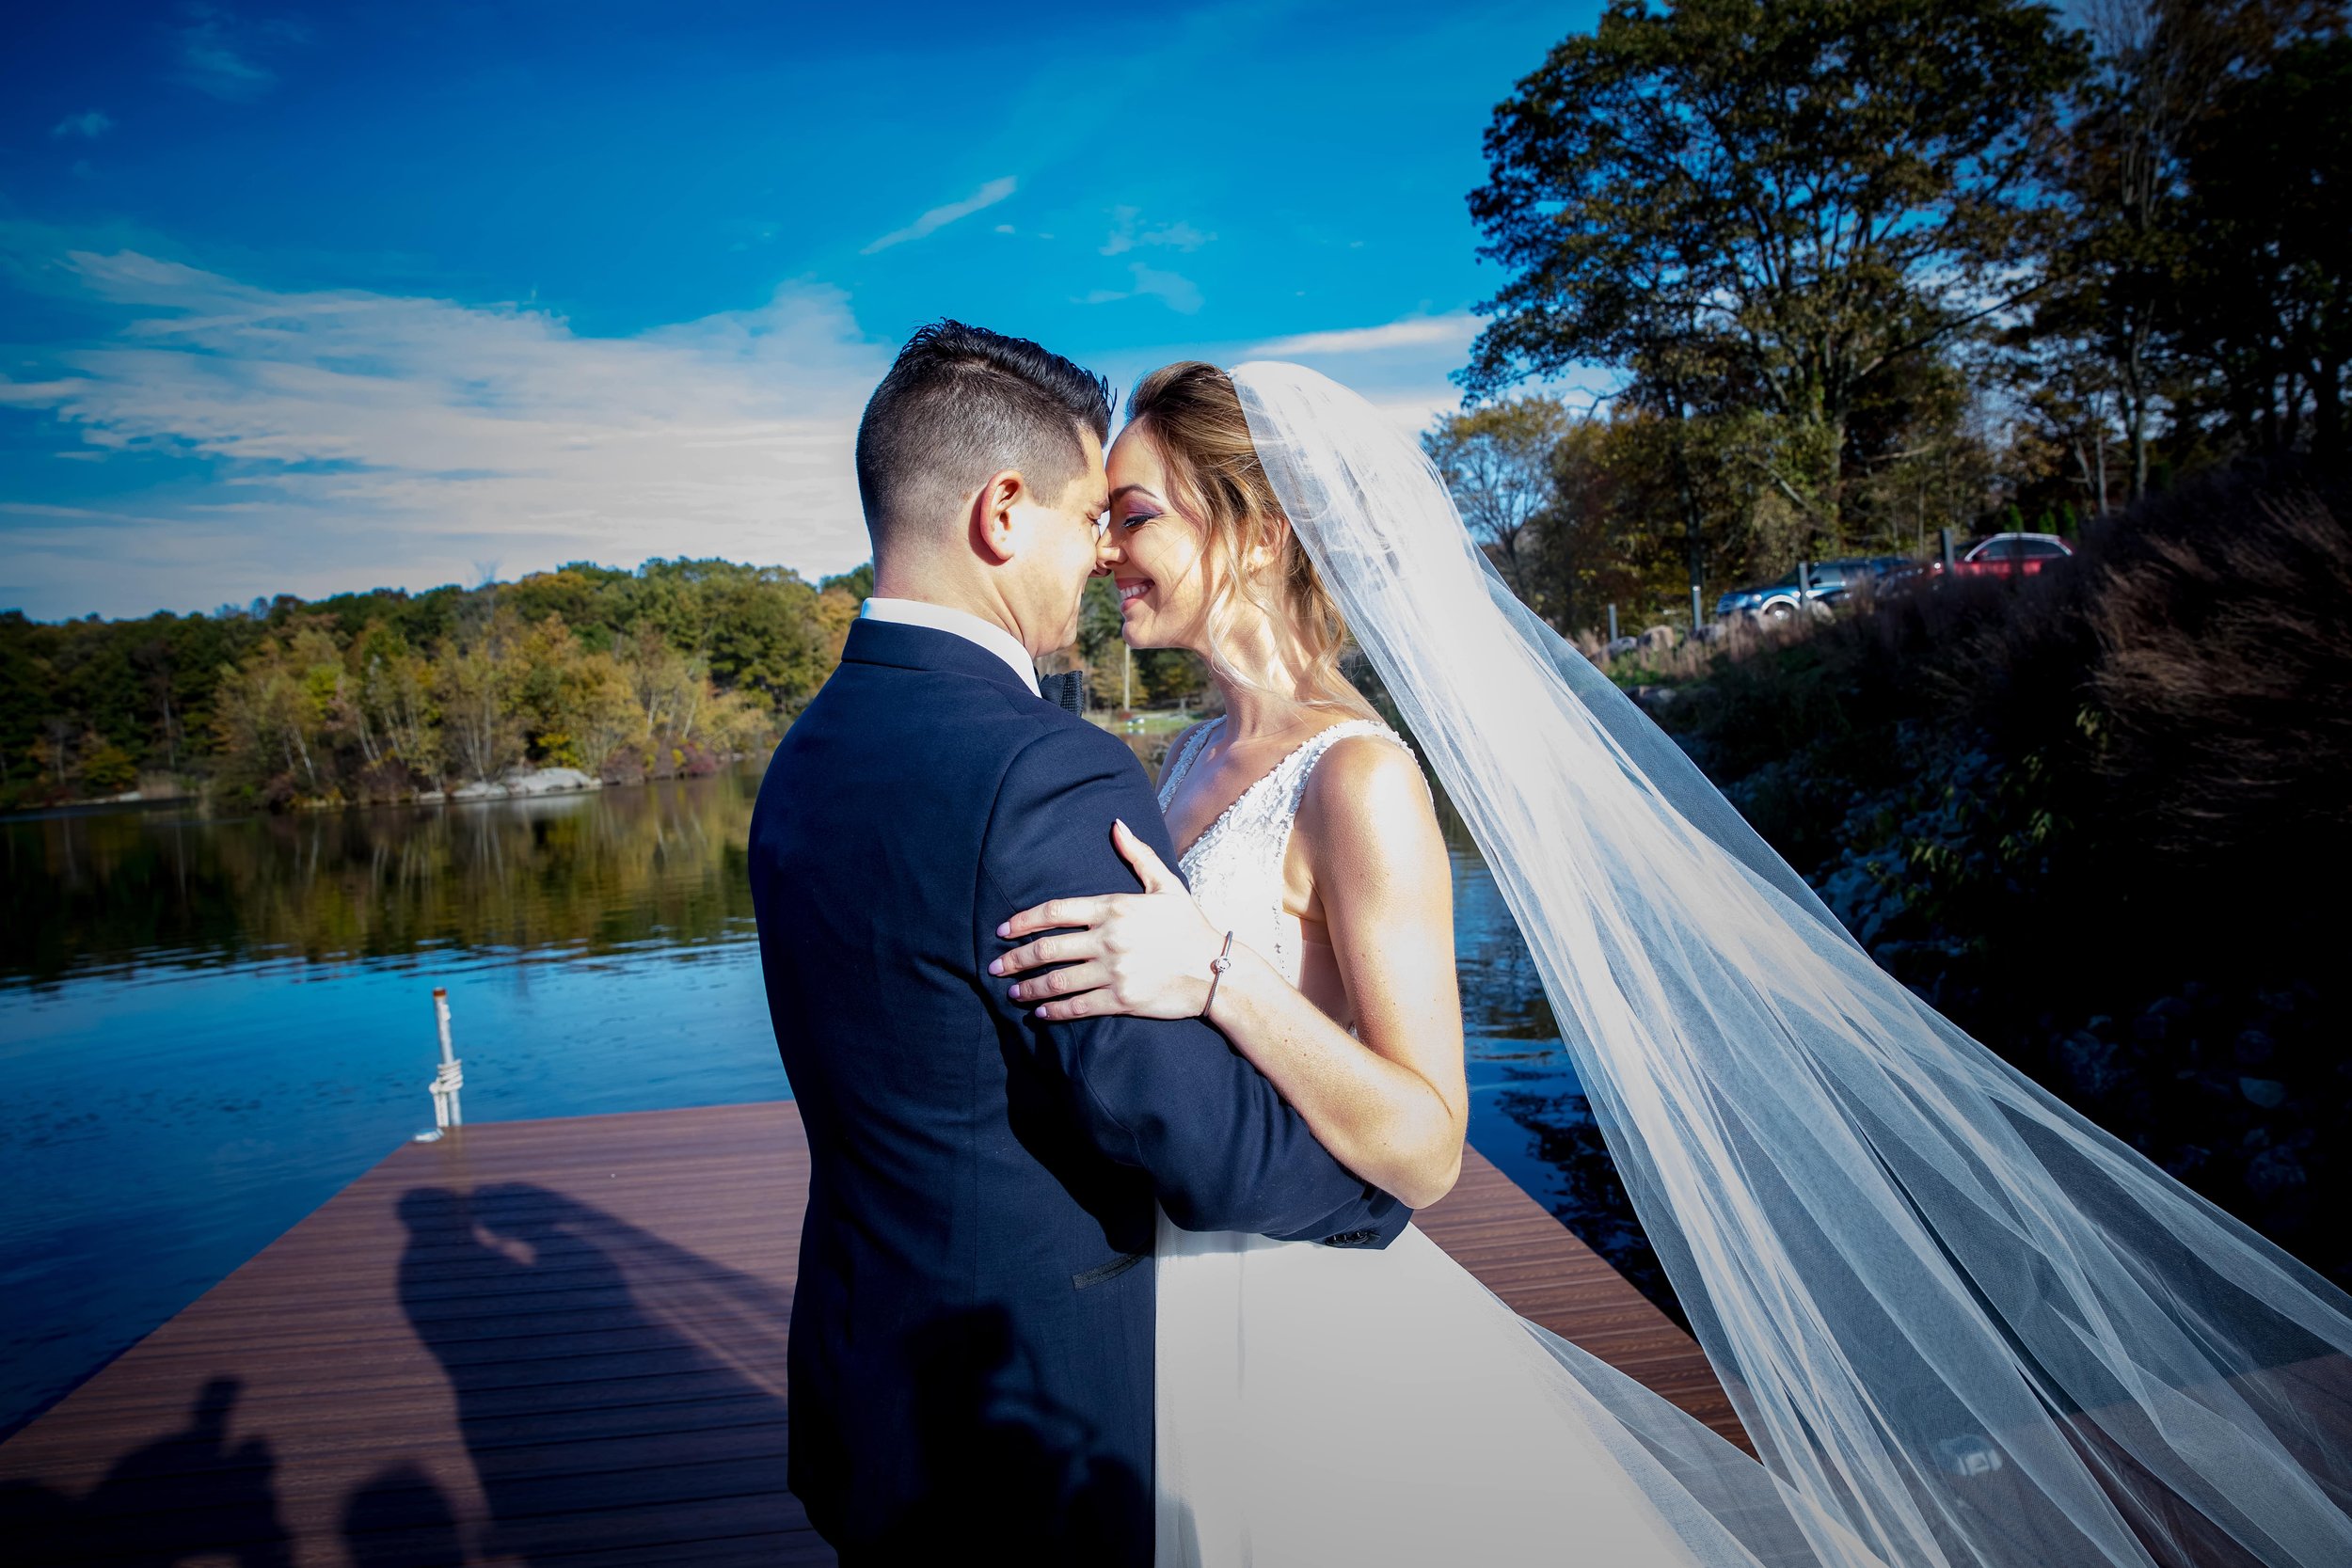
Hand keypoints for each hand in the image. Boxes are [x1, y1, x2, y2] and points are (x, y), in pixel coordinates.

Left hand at [992, 819, 1228, 1020]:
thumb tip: (1116, 825)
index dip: (1023, 921)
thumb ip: (1137, 855)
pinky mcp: (1121, 1000)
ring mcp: (1113, 972)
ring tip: (1012, 992)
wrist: (1216, 970)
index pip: (1055, 912)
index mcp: (1114, 908)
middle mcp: (1108, 939)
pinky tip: (1040, 1012)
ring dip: (1028, 988)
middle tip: (995, 967)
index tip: (1002, 931)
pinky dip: (1054, 1010)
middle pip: (1047, 949)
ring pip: (1057, 981)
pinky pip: (1078, 1006)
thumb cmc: (1189, 926)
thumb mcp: (1166, 885)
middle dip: (1015, 960)